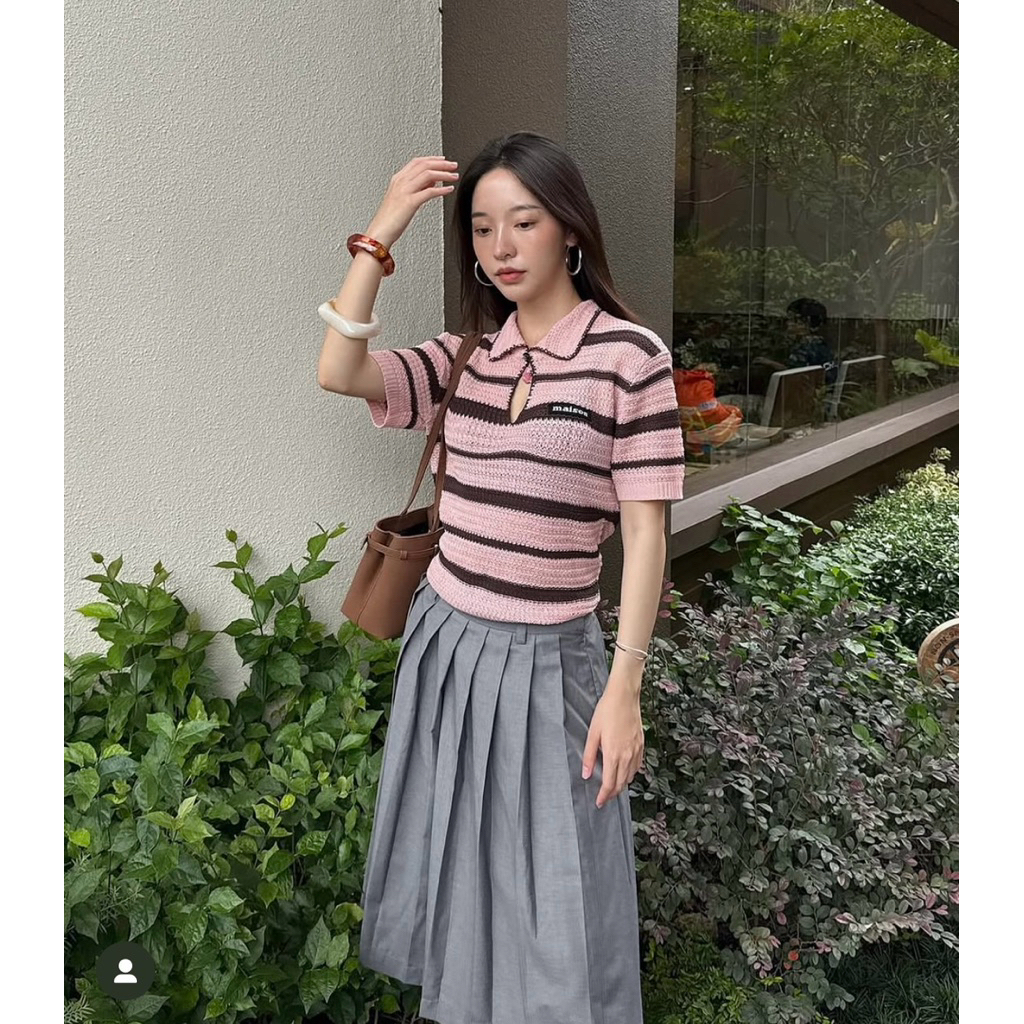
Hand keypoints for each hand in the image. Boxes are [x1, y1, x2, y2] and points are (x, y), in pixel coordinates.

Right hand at [368, 156, 459, 246]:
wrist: (379, 232)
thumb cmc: (389, 220)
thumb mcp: (402, 199)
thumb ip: (416, 188)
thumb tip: (432, 182)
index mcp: (398, 179)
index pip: (417, 162)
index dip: (432, 159)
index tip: (443, 160)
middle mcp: (401, 182)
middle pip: (424, 165)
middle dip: (441, 164)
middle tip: (453, 165)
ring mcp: (404, 191)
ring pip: (428, 174)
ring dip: (444, 174)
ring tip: (454, 176)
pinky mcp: (410, 202)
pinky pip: (429, 192)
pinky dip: (442, 190)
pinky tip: (449, 190)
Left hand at [581, 680, 644, 807]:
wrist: (624, 696)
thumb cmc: (606, 711)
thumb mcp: (592, 733)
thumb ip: (589, 756)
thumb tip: (586, 774)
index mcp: (614, 754)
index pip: (609, 783)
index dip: (604, 796)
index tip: (599, 802)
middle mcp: (627, 755)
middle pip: (621, 783)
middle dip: (612, 793)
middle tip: (605, 797)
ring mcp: (636, 750)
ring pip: (631, 776)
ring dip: (622, 784)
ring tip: (613, 786)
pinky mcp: (641, 744)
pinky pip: (637, 766)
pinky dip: (631, 773)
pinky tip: (625, 771)